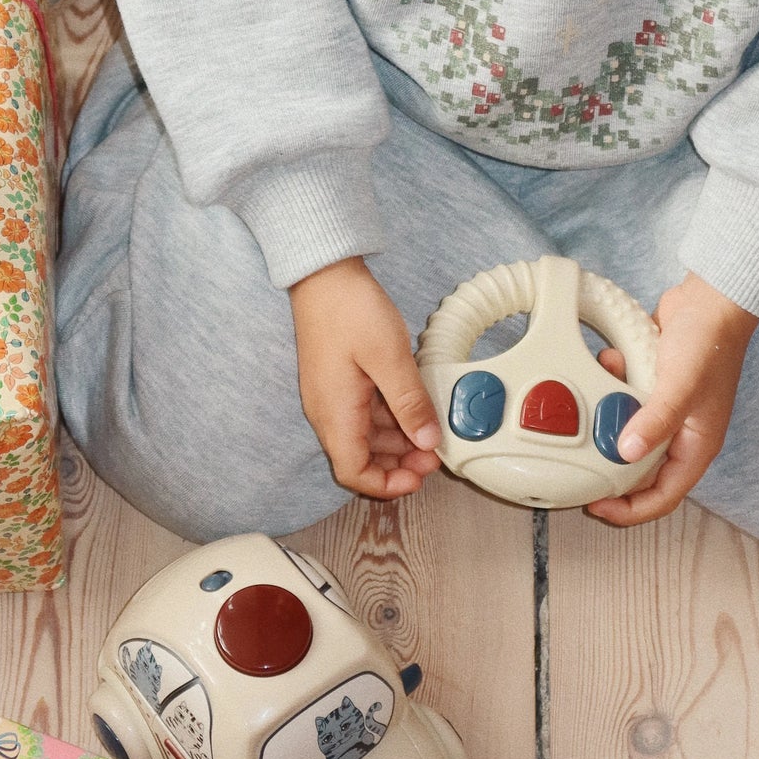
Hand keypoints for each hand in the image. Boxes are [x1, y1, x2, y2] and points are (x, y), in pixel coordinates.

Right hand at [288, 257, 442, 500]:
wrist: (322, 273)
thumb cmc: (349, 310)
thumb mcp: (389, 358)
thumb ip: (410, 403)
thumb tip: (428, 441)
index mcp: (335, 414)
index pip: (354, 472)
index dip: (387, 485)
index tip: (418, 477)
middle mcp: (328, 412)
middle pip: (361, 458)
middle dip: (399, 463)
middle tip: (435, 452)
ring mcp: (332, 396)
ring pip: (366, 436)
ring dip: (397, 441)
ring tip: (430, 429)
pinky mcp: (338, 381)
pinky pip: (364, 413)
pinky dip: (390, 417)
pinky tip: (413, 404)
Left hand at [586, 272, 758, 527]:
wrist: (711, 298)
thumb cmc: (709, 343)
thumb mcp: (681, 386)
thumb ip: (655, 421)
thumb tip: (625, 453)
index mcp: (696, 446)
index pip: (664, 496)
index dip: (631, 509)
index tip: (597, 507)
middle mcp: (681, 434)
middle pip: (640, 470)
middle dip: (610, 466)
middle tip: (579, 460)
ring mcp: (666, 410)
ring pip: (627, 432)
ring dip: (609, 415)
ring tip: (598, 394)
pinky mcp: (652, 387)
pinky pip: (624, 399)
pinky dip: (612, 384)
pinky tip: (611, 360)